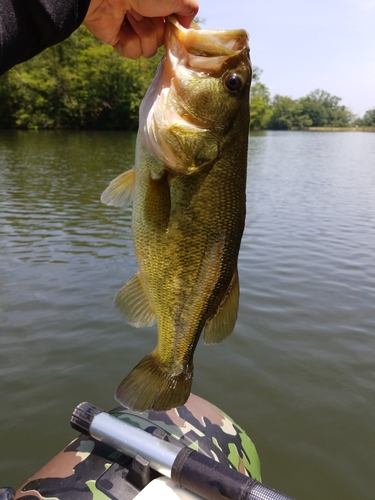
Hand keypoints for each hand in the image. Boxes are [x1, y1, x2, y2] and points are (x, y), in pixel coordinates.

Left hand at [83, 0, 198, 58]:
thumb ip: (189, 9)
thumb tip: (186, 26)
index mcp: (161, 7)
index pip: (174, 30)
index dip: (174, 29)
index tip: (172, 23)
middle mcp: (148, 19)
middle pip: (163, 42)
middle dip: (156, 29)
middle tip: (145, 11)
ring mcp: (133, 31)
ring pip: (149, 50)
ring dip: (142, 32)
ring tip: (130, 15)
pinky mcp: (119, 41)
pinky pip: (133, 53)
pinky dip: (128, 40)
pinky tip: (121, 24)